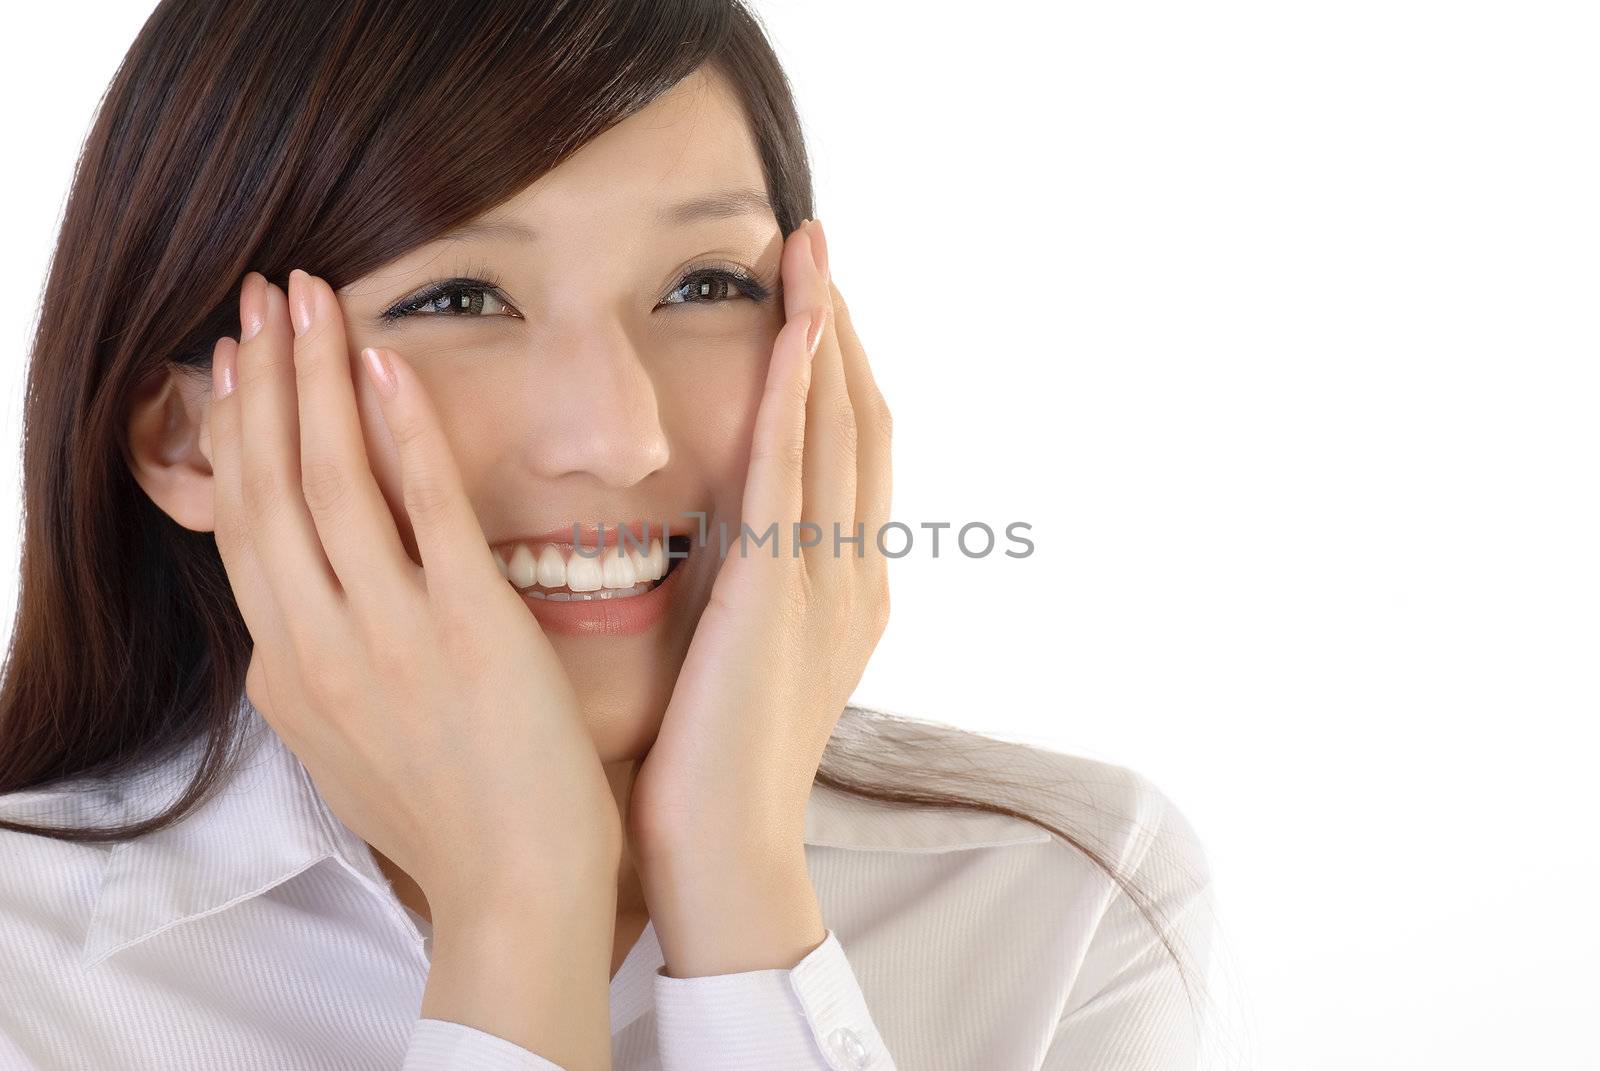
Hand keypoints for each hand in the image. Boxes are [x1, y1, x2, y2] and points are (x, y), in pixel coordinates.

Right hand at [209, 269, 621, 917]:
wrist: (516, 887)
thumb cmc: (449, 818)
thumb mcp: (346, 747)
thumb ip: (317, 672)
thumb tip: (298, 617)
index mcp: (285, 674)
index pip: (241, 531)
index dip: (234, 438)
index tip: (233, 368)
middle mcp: (316, 647)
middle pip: (267, 488)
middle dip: (259, 381)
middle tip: (256, 292)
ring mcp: (385, 635)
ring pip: (327, 482)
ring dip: (313, 377)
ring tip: (303, 294)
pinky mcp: (464, 627)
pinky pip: (422, 508)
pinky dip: (399, 429)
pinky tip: (385, 362)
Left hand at [626, 219, 892, 864]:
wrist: (726, 848)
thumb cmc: (714, 763)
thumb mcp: (741, 653)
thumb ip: (743, 584)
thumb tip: (711, 527)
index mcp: (847, 589)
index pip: (853, 454)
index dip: (840, 372)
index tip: (813, 304)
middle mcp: (856, 572)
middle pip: (862, 422)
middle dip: (843, 330)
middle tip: (820, 248)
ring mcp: (829, 579)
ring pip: (840, 428)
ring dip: (827, 333)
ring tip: (811, 253)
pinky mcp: (781, 590)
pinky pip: (795, 467)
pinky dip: (799, 390)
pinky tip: (795, 326)